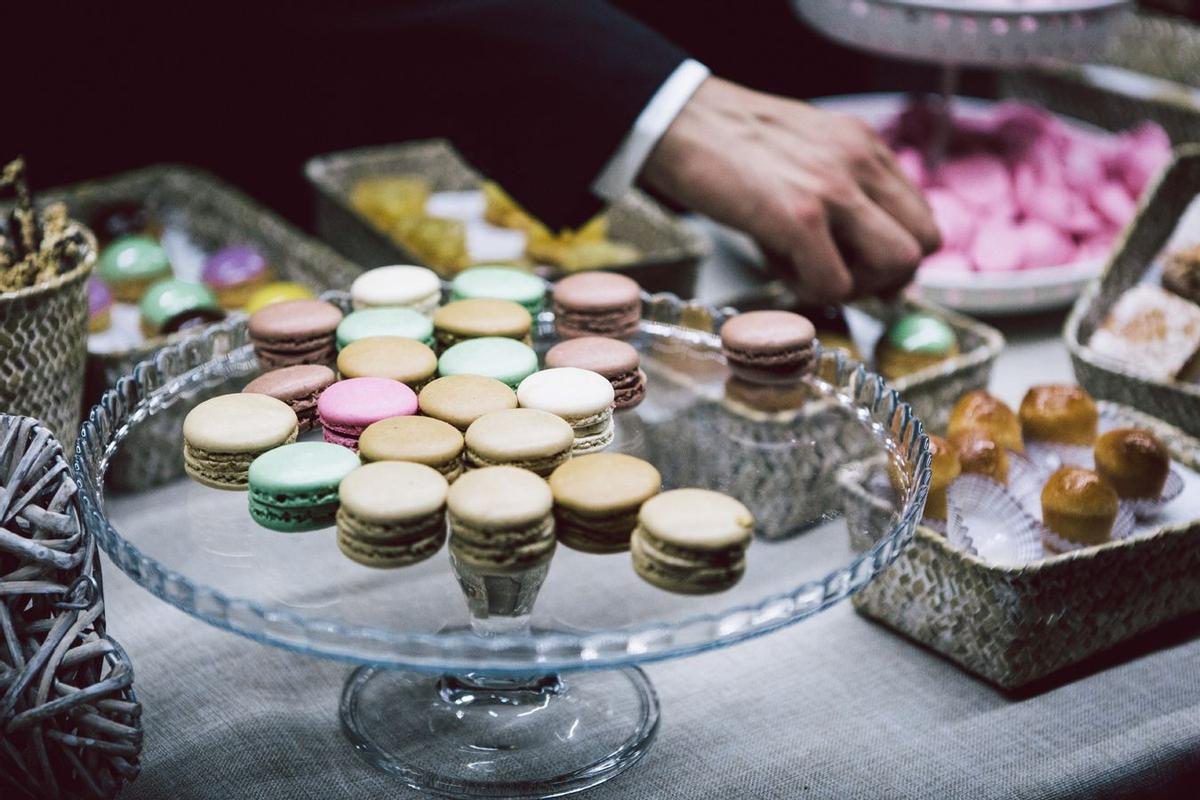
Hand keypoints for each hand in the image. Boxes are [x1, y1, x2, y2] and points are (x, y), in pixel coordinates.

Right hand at [641, 76, 939, 303]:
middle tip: (841, 278)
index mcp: (866, 146)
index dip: (894, 253)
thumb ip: (839, 186)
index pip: (922, 217)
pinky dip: (808, 290)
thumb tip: (855, 245)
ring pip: (897, 264)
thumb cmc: (730, 144)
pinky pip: (834, 283)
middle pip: (922, 244)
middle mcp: (861, 163)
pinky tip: (776, 264)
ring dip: (856, 286)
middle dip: (885, 277)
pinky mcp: (800, 217)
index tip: (859, 264)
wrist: (680, 122)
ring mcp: (834, 190)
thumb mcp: (807, 150)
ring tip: (809, 272)